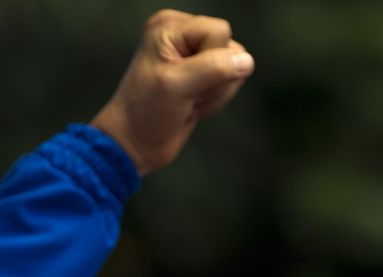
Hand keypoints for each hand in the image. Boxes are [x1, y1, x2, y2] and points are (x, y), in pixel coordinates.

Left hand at [90, 9, 253, 176]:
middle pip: (232, 48)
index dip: (210, 61)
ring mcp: (196, 54)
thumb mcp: (176, 86)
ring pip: (237, 66)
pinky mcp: (205, 74)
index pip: (219, 31)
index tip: (181, 80)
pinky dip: (216, 99)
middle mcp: (184, 34)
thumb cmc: (146, 112)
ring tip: (187, 101)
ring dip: (215, 92)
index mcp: (170, 26)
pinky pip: (233, 80)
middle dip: (214, 79)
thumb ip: (213, 68)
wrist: (137, 143)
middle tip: (184, 94)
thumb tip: (246, 61)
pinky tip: (193, 104)